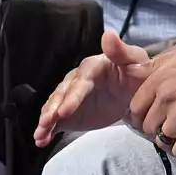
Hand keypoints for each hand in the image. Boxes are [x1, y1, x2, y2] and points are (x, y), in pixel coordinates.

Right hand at [35, 31, 154, 146]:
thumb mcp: (135, 61)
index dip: (73, 97)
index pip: (80, 83)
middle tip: (48, 122)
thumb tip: (109, 34)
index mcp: (92, 68)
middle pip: (62, 95)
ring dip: (46, 120)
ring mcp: (70, 98)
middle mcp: (76, 81)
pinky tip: (40, 140)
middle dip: (53, 109)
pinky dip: (47, 130)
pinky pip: (56, 121)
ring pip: (54, 107)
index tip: (65, 110)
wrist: (133, 90)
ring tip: (40, 133)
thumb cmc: (135, 72)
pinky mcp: (70, 113)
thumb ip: (122, 51)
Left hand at [128, 44, 175, 162]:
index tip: (151, 121)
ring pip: (162, 139)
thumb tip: (133, 72)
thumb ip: (157, 64)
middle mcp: (166, 96)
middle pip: (147, 126)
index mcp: (160, 78)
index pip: (136, 107)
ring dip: (171, 142)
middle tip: (169, 131)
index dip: (142, 117)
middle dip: (156, 130)